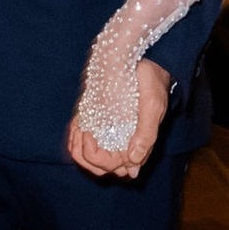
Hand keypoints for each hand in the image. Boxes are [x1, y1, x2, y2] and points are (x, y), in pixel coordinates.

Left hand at [67, 59, 170, 178]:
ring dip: (78, 148)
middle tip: (82, 131)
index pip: (112, 167)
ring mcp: (112, 135)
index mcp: (136, 145)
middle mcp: (123, 144)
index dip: (96, 158)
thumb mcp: (152, 107)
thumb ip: (146, 135)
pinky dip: (76, 138)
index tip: (90, 135)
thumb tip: (133, 166)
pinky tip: (76, 125)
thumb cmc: (152, 84)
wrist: (148, 62)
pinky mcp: (102, 123)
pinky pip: (85, 142)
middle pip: (98, 166)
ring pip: (88, 158)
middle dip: (83, 155)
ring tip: (78, 128)